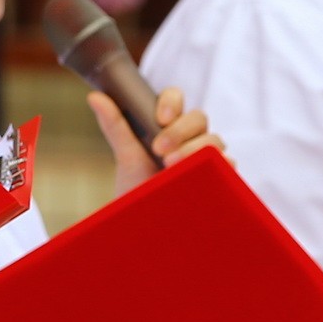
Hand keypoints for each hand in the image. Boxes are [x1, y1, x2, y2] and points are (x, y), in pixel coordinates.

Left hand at [93, 85, 219, 195]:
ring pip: (214, 140)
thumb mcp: (125, 156)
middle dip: (180, 131)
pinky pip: (227, 165)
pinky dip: (220, 165)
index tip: (159, 118)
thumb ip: (115, 125)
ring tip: (172, 166)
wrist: (145, 224)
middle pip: (198, 118)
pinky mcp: (218, 176)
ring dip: (195, 149)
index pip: (176, 98)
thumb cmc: (137, 186)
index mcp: (169, 124)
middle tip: (158, 149)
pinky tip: (205, 173)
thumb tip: (95, 97)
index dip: (172, 102)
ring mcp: (207, 156)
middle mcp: (191, 136)